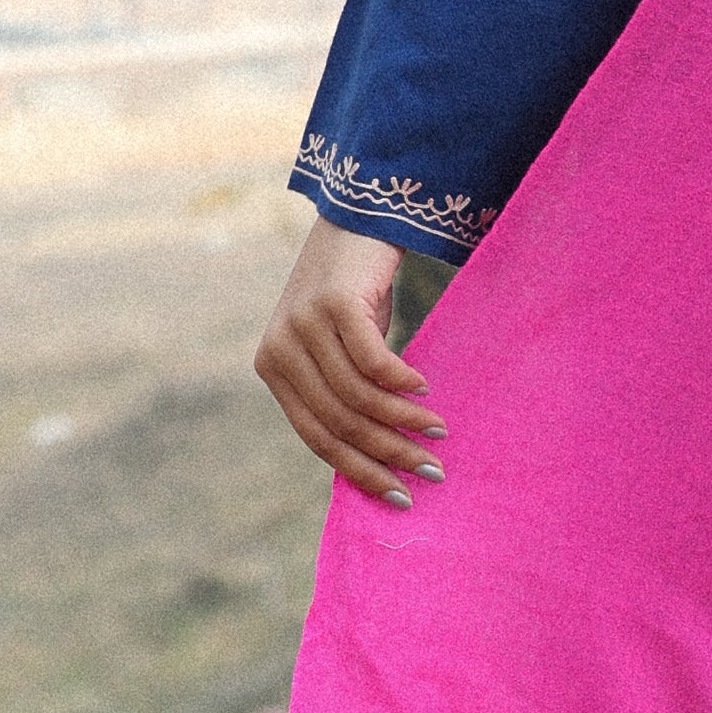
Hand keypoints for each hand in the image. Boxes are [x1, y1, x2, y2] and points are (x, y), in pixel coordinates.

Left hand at [256, 215, 446, 503]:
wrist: (356, 217)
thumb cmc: (355, 289)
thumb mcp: (339, 346)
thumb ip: (344, 391)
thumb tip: (376, 452)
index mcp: (272, 368)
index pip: (315, 436)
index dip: (358, 470)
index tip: (398, 495)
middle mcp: (278, 350)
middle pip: (338, 423)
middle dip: (388, 453)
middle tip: (431, 469)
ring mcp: (302, 326)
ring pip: (356, 397)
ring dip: (403, 421)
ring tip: (438, 431)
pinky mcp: (334, 304)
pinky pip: (372, 362)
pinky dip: (402, 381)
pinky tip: (425, 388)